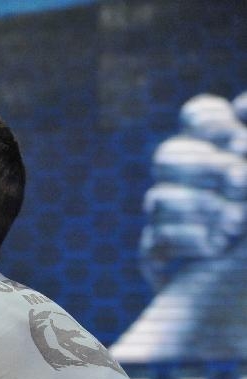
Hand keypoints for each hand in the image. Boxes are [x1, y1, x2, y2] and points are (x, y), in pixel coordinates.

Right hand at [139, 91, 246, 289]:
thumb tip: (239, 107)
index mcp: (222, 153)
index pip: (197, 116)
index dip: (208, 121)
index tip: (239, 136)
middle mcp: (191, 183)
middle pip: (166, 155)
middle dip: (202, 167)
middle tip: (241, 182)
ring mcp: (169, 221)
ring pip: (158, 198)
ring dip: (198, 208)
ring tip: (235, 225)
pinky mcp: (158, 257)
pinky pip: (154, 240)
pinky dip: (186, 242)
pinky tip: (215, 251)